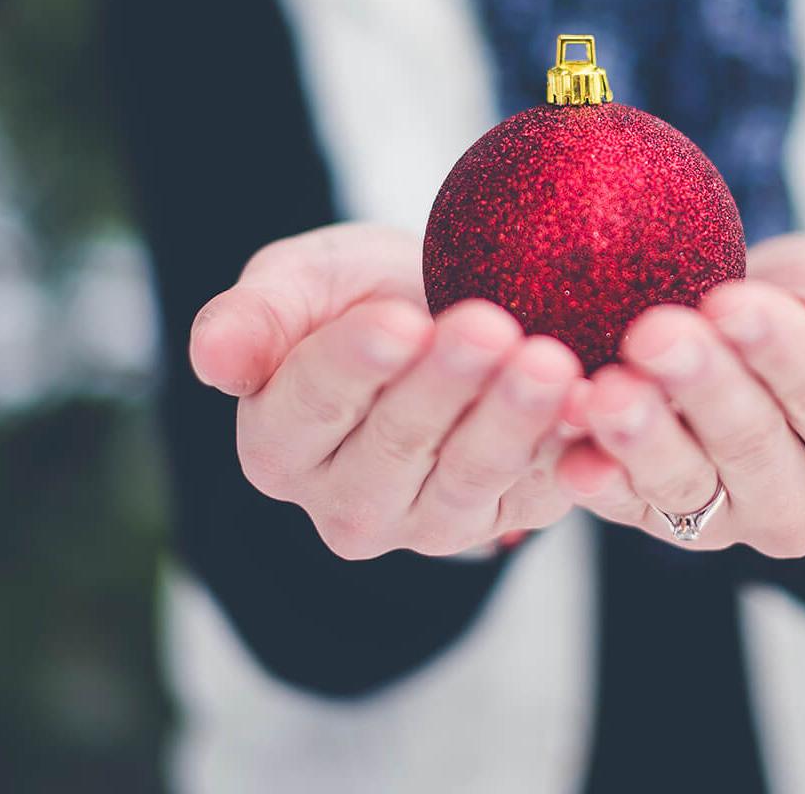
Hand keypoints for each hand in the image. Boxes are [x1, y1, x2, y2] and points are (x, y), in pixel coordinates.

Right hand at [190, 224, 580, 559]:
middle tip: (490, 328)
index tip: (397, 320)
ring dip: (512, 421)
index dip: (354, 365)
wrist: (442, 315)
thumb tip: (211, 357)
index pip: (310, 406)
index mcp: (280, 442)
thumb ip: (255, 318)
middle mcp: (347, 500)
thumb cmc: (360, 294)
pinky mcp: (501, 518)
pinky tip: (593, 409)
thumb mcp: (301, 283)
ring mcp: (427, 520)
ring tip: (548, 363)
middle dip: (446, 384)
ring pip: (469, 476)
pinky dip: (567, 453)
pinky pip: (537, 491)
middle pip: (396, 445)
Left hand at [557, 236, 804, 556]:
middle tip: (655, 334)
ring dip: (642, 439)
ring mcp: (729, 517)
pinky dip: (598, 481)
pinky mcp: (660, 518)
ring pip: (686, 484)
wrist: (744, 325)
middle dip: (702, 385)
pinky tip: (571, 456)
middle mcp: (804, 500)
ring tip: (606, 394)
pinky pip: (627, 506)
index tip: (730, 303)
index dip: (779, 350)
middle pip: (752, 444)